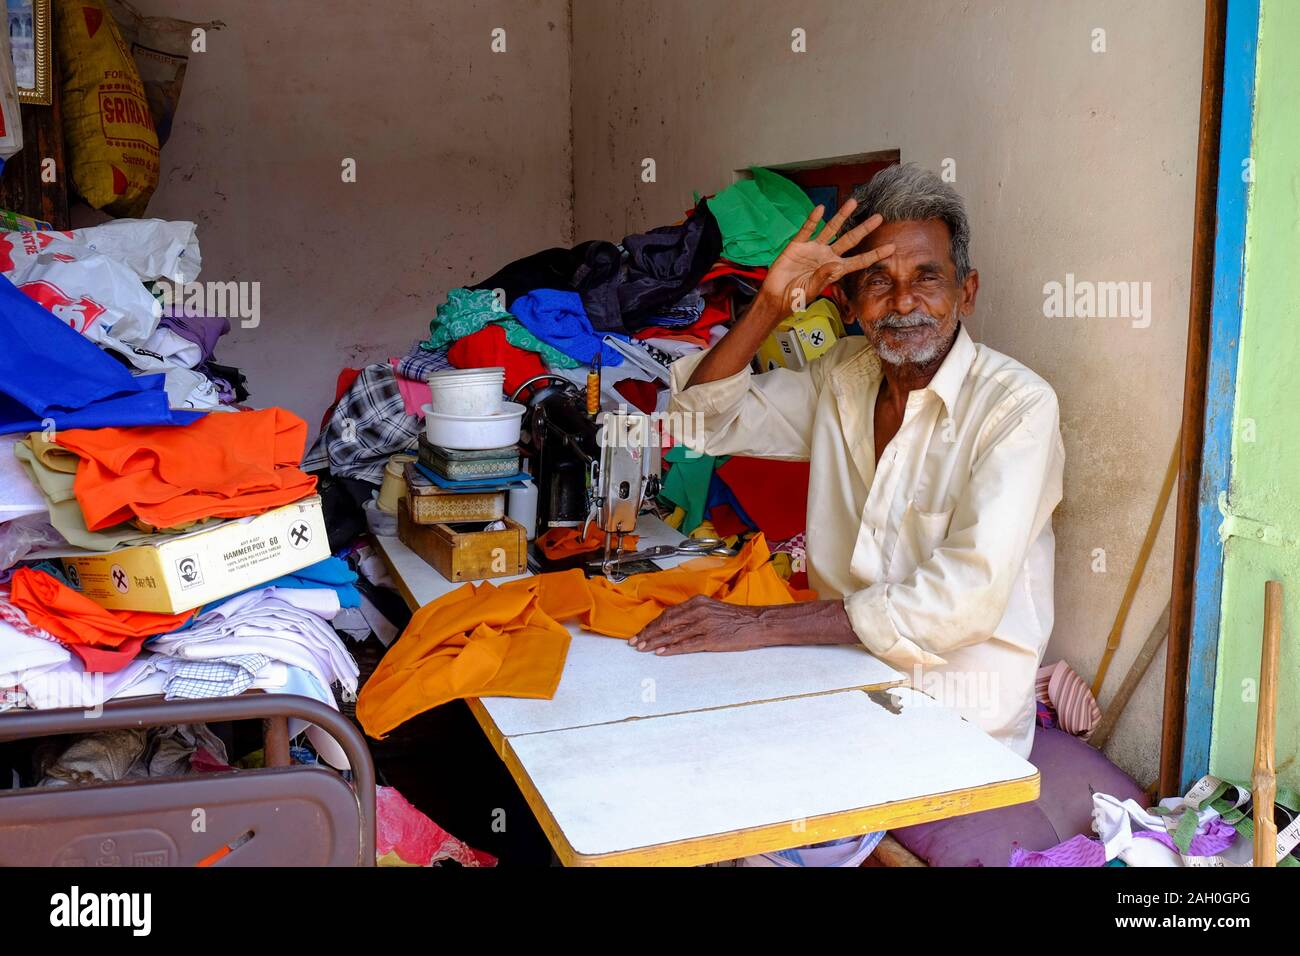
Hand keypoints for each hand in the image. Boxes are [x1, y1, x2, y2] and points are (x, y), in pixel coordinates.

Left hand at [630, 596, 772, 654]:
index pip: (668, 613)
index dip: (651, 624)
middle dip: (648, 633)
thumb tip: (673, 624)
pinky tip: (661, 652)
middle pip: (666, 623)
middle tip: (634, 642)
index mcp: (697, 602)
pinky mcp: (710, 638)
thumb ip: (693, 614)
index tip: (640, 632)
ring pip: (673, 634)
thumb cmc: (735, 618)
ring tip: (642, 648)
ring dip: (655, 642)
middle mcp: (698, 611)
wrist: (756, 623)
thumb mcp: (711, 609)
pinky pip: (686, 645)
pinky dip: (672, 649)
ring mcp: (704, 625)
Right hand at [758, 199, 894, 315]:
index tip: (891, 248)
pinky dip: (813, 219)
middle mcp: (827, 256)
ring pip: (831, 229)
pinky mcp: (798, 244)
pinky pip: (807, 229)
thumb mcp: (812, 290)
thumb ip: (823, 277)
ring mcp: (813, 248)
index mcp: (835, 269)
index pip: (858, 261)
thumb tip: (835, 264)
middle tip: (879, 217)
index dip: (874, 254)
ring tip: (853, 202)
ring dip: (841, 216)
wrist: (776, 296)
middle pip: (849, 240)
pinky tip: (820, 209)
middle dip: (864, 229)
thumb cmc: (796, 298)